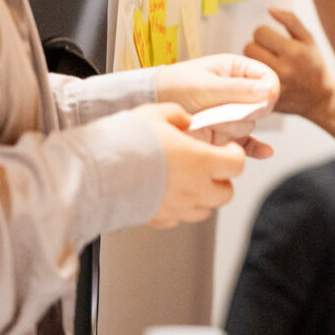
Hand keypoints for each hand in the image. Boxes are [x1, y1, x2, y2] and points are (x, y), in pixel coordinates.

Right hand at [137, 103, 246, 227]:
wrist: (97, 173)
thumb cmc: (126, 142)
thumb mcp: (155, 114)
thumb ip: (177, 115)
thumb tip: (185, 120)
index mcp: (201, 161)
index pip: (237, 164)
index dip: (235, 154)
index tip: (226, 148)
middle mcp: (194, 188)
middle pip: (226, 193)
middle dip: (222, 180)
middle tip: (210, 167)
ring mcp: (177, 208)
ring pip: (205, 211)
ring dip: (203, 197)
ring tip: (189, 181)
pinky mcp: (158, 220)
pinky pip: (178, 219)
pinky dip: (179, 209)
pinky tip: (166, 194)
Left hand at [154, 53, 278, 158]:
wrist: (149, 104)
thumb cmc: (174, 86)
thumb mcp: (205, 84)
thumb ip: (237, 89)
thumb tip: (268, 90)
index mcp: (236, 70)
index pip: (267, 78)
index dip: (269, 89)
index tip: (265, 98)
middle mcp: (238, 92)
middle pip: (261, 104)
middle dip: (247, 110)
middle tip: (228, 110)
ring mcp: (232, 114)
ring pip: (250, 123)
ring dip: (233, 126)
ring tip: (209, 120)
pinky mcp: (226, 134)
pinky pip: (247, 143)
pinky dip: (256, 149)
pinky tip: (265, 152)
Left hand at [243, 8, 334, 120]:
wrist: (320, 98)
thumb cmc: (313, 64)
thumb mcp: (308, 38)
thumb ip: (290, 20)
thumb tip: (268, 7)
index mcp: (294, 50)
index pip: (260, 32)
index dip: (264, 34)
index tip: (271, 41)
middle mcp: (283, 68)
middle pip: (248, 47)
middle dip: (256, 47)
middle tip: (266, 53)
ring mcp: (273, 85)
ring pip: (244, 64)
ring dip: (252, 62)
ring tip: (264, 64)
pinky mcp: (266, 97)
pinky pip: (246, 80)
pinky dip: (250, 77)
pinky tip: (261, 78)